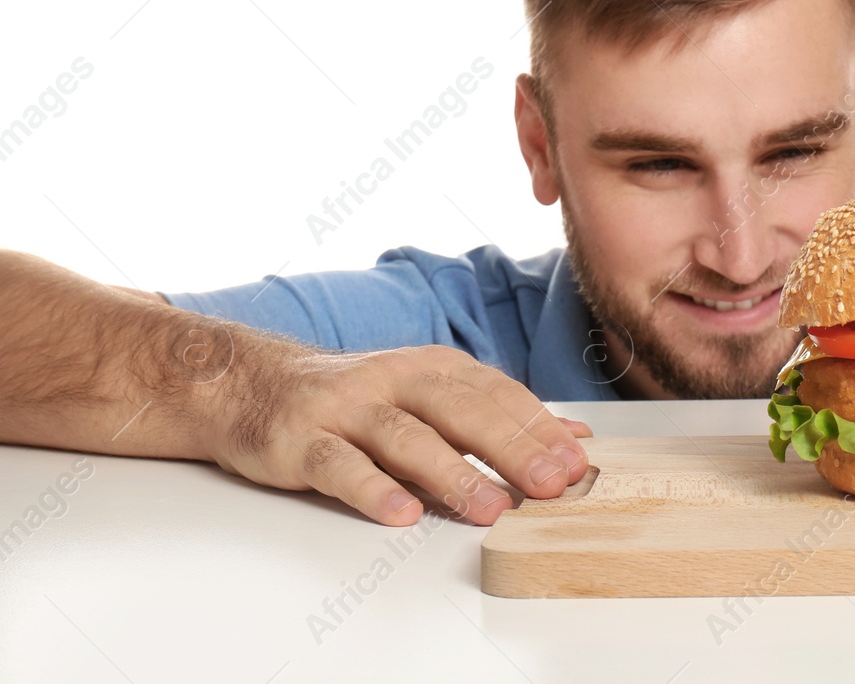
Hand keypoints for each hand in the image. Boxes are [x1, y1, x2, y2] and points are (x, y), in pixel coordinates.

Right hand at [201, 339, 591, 525]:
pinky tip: (400, 513)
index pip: (498, 394)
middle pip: (462, 411)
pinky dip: (371, 489)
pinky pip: (339, 466)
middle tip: (551, 484)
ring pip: (406, 438)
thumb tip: (573, 437)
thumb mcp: (428, 394)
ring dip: (453, 473)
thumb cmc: (354, 399)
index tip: (578, 462)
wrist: (250, 385)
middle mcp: (394, 380)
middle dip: (513, 447)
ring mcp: (346, 409)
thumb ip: (496, 415)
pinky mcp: (300, 441)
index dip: (540, 427)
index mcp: (432, 367)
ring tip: (491, 507)